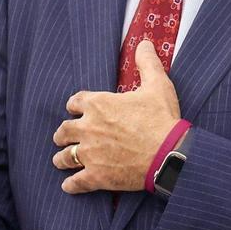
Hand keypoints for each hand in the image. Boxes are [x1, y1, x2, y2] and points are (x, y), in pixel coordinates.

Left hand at [51, 40, 180, 193]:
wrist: (170, 154)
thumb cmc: (163, 119)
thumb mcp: (157, 85)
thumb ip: (147, 63)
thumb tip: (144, 43)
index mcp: (99, 105)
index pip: (75, 102)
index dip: (75, 105)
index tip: (75, 109)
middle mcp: (88, 128)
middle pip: (64, 130)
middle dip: (63, 133)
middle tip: (62, 136)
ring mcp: (90, 154)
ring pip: (65, 156)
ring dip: (62, 158)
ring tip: (60, 160)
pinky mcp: (96, 176)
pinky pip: (76, 182)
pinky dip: (71, 185)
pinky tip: (68, 186)